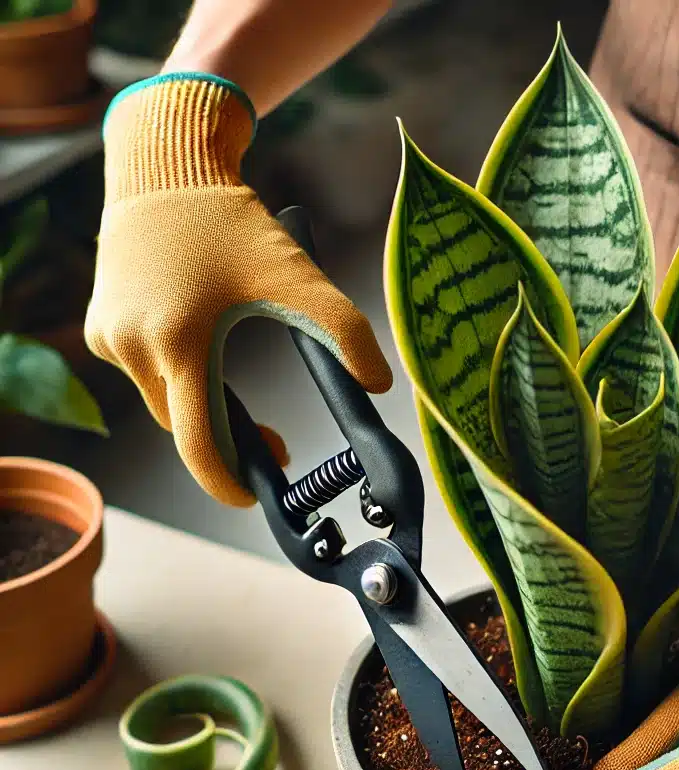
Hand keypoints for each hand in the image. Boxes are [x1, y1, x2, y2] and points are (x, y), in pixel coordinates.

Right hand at [86, 74, 391, 506]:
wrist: (166, 167)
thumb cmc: (231, 221)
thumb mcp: (297, 276)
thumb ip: (345, 332)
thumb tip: (378, 384)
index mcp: (178, 344)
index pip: (199, 444)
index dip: (228, 481)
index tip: (255, 495)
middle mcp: (132, 347)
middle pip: (186, 426)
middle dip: (229, 443)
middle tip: (273, 445)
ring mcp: (110, 338)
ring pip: (165, 402)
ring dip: (203, 409)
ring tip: (241, 407)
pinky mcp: (102, 326)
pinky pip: (146, 374)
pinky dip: (178, 378)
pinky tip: (203, 357)